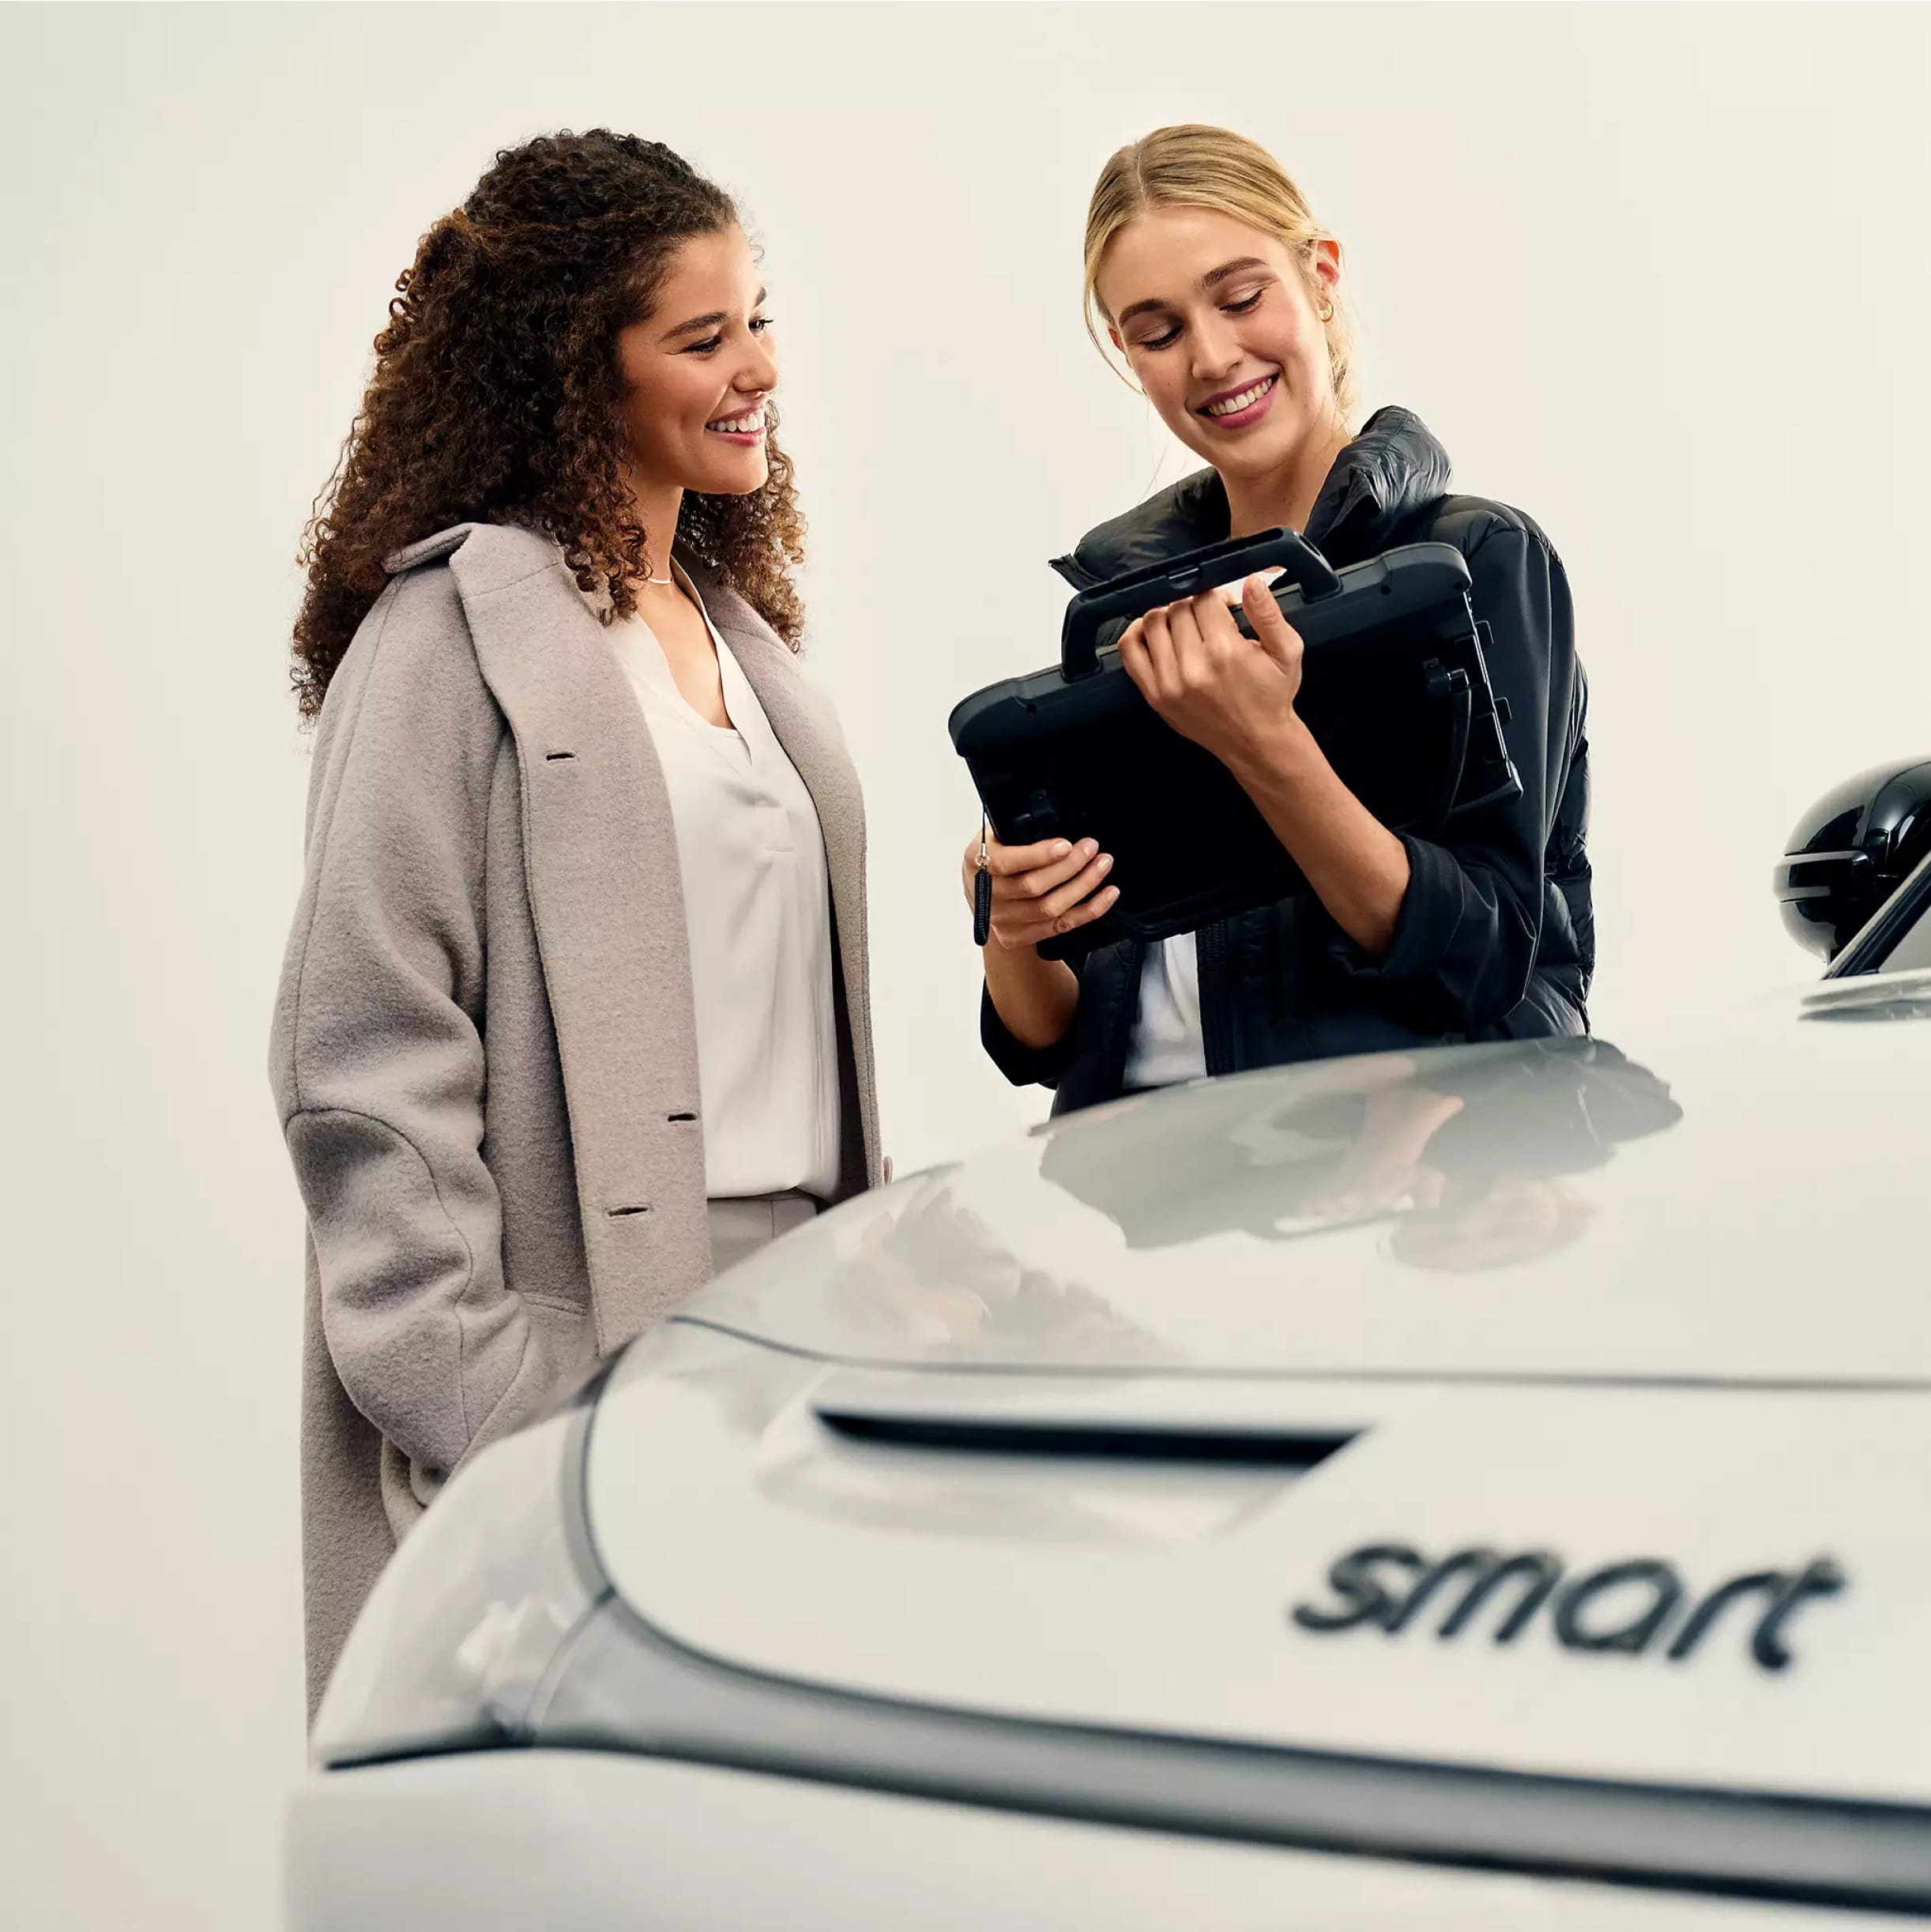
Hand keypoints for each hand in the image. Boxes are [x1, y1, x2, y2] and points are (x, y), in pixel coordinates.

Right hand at [960, 830, 1117, 949]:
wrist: (982, 894)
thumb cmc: (993, 856)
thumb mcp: (993, 834)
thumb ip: (1014, 828)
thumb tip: (1051, 816)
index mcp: (976, 863)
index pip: (1005, 863)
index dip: (1038, 855)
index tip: (1066, 844)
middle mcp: (987, 896)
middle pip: (1033, 887)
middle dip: (1069, 866)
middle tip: (1092, 848)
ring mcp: (1003, 920)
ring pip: (1050, 908)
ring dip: (1083, 885)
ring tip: (1103, 864)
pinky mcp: (1020, 936)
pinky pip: (1061, 926)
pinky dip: (1089, 910)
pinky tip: (1107, 894)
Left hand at [1117, 572, 1306, 771]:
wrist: (1256, 743)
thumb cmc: (1272, 696)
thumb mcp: (1287, 651)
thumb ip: (1268, 613)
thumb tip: (1250, 581)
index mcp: (1225, 652)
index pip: (1205, 599)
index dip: (1216, 595)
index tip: (1225, 606)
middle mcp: (1193, 667)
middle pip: (1178, 608)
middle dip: (1194, 605)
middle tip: (1207, 617)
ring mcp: (1169, 682)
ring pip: (1153, 622)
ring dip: (1168, 615)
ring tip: (1185, 625)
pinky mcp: (1154, 695)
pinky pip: (1130, 651)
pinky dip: (1136, 633)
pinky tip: (1153, 632)